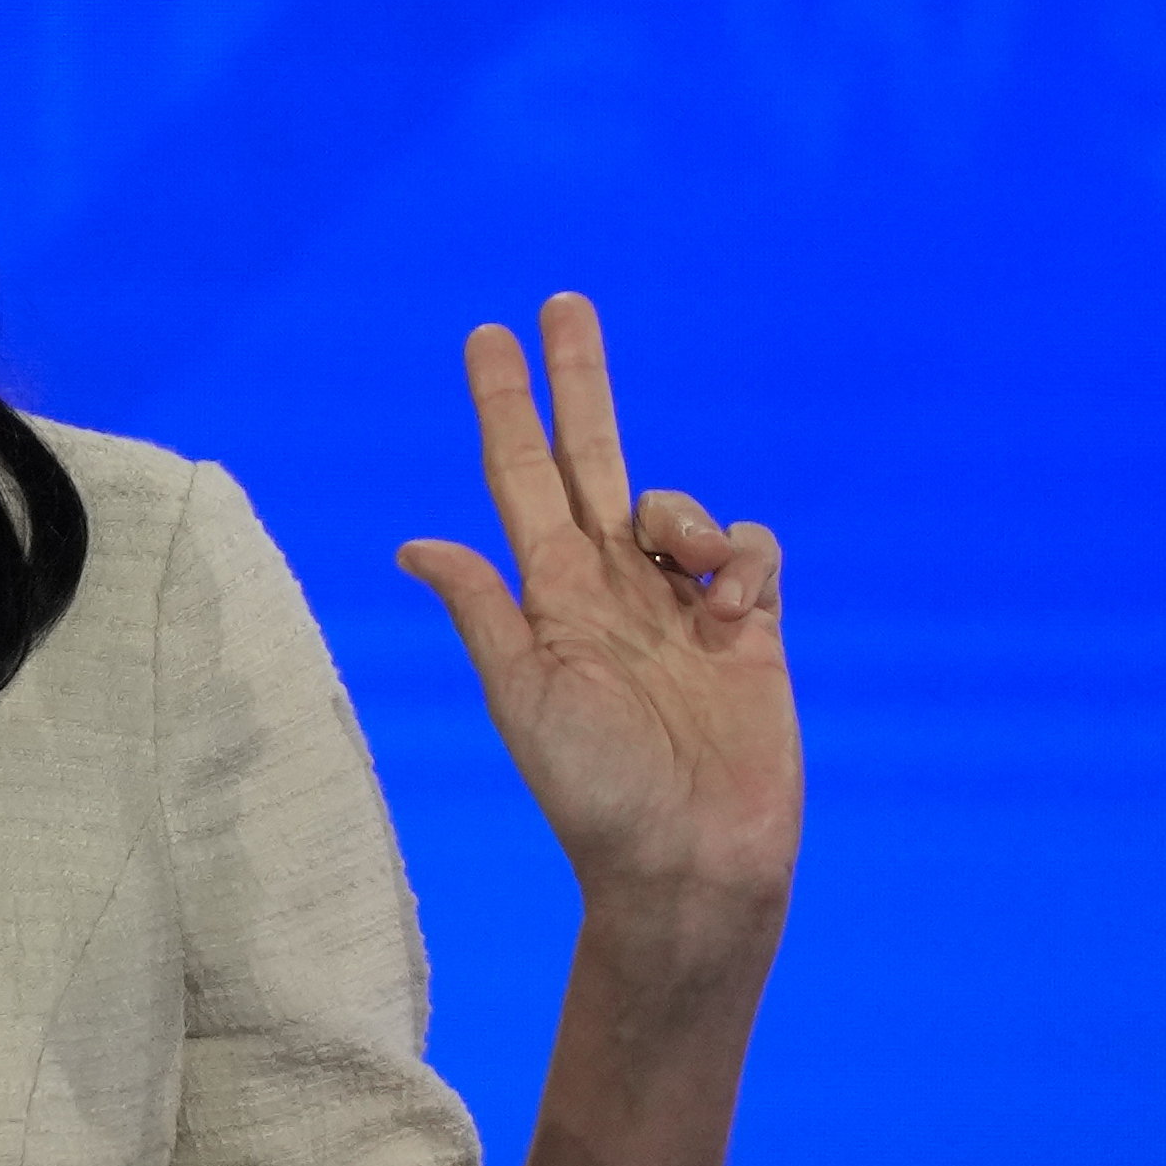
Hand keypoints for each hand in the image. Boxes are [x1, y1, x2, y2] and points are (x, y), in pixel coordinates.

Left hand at [398, 295, 801, 966]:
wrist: (689, 865)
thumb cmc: (594, 795)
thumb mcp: (524, 697)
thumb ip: (483, 611)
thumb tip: (412, 542)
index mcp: (548, 596)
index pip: (520, 477)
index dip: (506, 406)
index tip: (489, 335)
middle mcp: (610, 588)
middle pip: (593, 458)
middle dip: (579, 381)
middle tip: (564, 301)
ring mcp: (681, 606)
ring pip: (676, 503)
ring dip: (680, 507)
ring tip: (690, 564)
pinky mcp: (751, 632)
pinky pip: (753, 550)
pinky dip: (744, 553)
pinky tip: (735, 602)